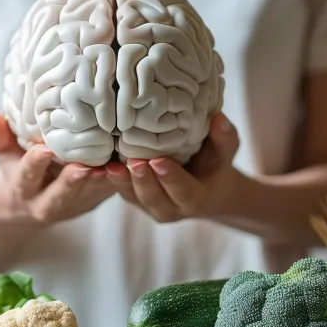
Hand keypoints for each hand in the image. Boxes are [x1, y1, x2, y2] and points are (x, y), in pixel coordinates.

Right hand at [0, 115, 114, 224]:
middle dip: (72, 182)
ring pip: (89, 195)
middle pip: (60, 195)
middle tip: (85, 168)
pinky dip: (119, 179)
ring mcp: (75, 205)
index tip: (44, 150)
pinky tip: (132, 163)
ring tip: (114, 165)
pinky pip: (108, 192)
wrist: (29, 206)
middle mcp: (47, 202)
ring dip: (102, 182)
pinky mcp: (95, 201)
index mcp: (23, 189)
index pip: (26, 175)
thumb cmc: (17, 170)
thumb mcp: (4, 156)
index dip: (35, 163)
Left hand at [107, 113, 242, 223]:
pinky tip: (101, 164)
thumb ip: (223, 138)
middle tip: (132, 160)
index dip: (171, 178)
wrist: (206, 189)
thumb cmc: (215, 165)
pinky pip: (122, 192)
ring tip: (111, 164)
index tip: (158, 161)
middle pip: (154, 197)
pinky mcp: (135, 200)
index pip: (184, 191)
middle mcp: (171, 209)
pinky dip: (112, 179)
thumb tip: (217, 117)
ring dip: (122, 182)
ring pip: (134, 197)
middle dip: (142, 180)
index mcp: (196, 199)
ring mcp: (150, 207)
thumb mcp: (225, 152)